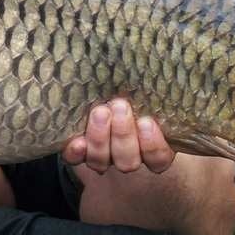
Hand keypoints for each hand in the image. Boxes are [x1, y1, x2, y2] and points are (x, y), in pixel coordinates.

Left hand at [61, 98, 175, 174]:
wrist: (100, 92)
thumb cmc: (132, 92)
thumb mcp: (144, 94)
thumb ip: (149, 95)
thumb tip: (157, 73)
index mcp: (150, 148)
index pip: (158, 158)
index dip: (153, 145)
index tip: (147, 122)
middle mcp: (126, 158)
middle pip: (128, 161)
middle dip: (123, 134)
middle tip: (120, 106)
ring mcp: (101, 158)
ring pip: (102, 162)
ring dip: (100, 138)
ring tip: (100, 112)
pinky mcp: (78, 154)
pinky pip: (75, 159)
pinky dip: (76, 152)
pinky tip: (77, 142)